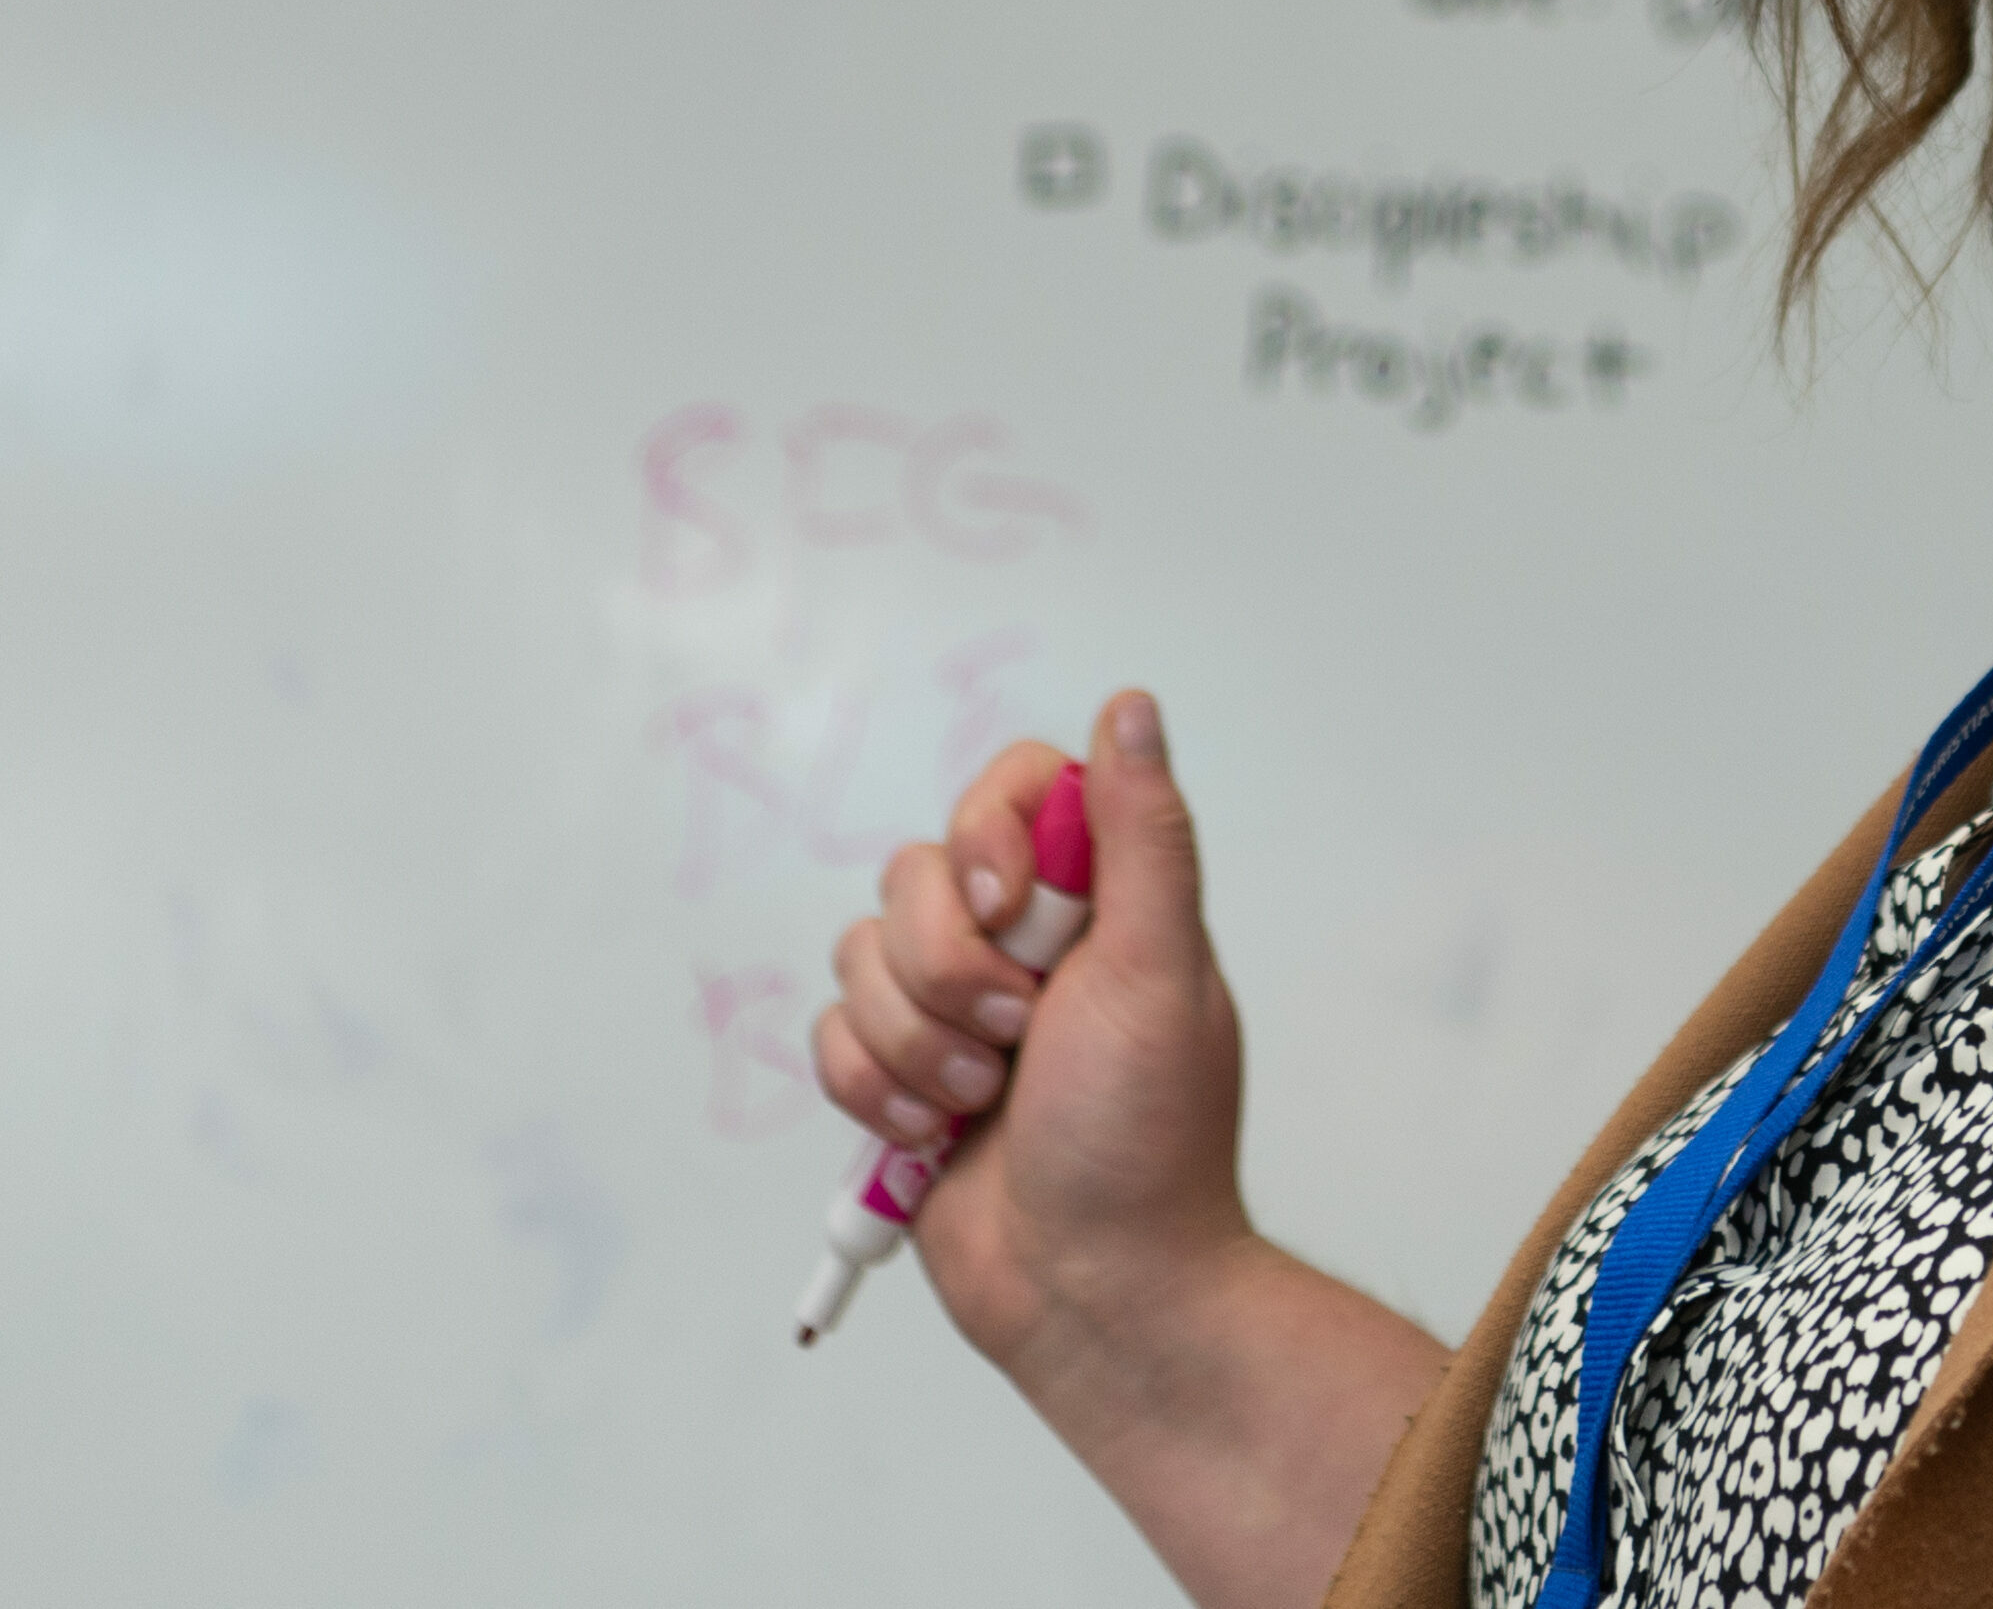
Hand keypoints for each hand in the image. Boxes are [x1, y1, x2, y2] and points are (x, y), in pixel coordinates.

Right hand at [820, 687, 1255, 1392]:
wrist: (1094, 1288)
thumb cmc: (1146, 1138)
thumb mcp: (1161, 971)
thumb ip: (1143, 834)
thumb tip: (1130, 704)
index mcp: (1092, 901)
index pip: (1007, 791)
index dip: (983, 838)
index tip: (1009, 907)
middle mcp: (1018, 942)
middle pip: (910, 874)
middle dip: (947, 970)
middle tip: (1018, 1039)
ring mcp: (953, 1011)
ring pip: (858, 956)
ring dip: (915, 1043)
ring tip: (981, 1105)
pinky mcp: (899, 1077)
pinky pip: (830, 1036)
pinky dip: (876, 1090)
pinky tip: (935, 1140)